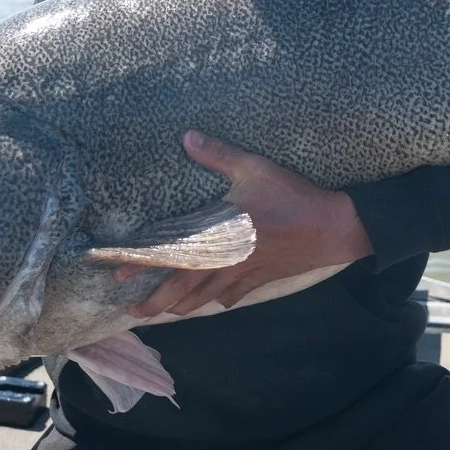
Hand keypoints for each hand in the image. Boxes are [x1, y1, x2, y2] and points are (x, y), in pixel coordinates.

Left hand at [121, 131, 372, 318]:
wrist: (331, 227)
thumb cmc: (291, 197)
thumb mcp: (254, 168)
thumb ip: (219, 154)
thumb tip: (188, 137)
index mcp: (217, 235)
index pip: (170, 253)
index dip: (142, 263)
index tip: (117, 273)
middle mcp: (225, 260)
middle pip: (182, 287)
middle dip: (156, 300)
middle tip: (134, 310)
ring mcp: (243, 273)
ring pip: (206, 297)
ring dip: (183, 306)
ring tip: (167, 312)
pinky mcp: (262, 278)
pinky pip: (236, 295)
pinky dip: (222, 301)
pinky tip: (218, 303)